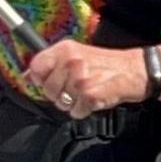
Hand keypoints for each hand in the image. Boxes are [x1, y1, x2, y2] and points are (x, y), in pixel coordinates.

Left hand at [22, 41, 148, 116]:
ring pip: (60, 103)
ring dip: (73, 103)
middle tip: (76, 87)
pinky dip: (84, 111)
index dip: (39, 78)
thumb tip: (27, 76)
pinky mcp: (89, 94)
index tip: (48, 80)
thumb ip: (51, 64)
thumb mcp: (76, 55)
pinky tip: (94, 100)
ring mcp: (80, 79)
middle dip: (59, 94)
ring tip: (87, 92)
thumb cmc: (106, 65)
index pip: (36, 66)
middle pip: (47, 90)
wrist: (134, 71)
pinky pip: (75, 112)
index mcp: (66, 49)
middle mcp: (71, 61)